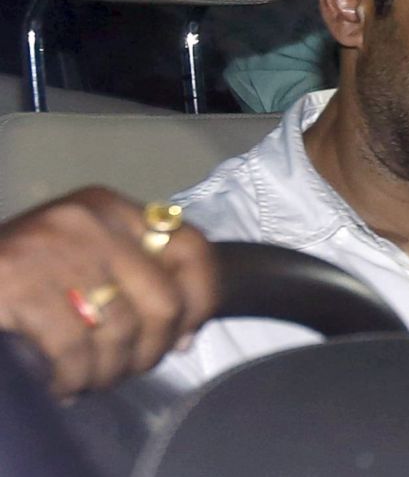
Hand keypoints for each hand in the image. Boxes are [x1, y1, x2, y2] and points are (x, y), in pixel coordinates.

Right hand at [0, 187, 216, 396]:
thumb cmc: (24, 276)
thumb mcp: (85, 259)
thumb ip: (134, 280)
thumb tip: (182, 337)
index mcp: (112, 208)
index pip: (191, 247)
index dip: (202, 298)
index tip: (183, 337)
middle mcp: (90, 219)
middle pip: (163, 298)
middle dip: (152, 349)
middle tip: (130, 370)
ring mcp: (54, 248)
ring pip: (120, 330)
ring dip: (109, 371)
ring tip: (92, 381)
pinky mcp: (19, 282)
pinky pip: (74, 348)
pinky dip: (73, 378)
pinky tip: (63, 386)